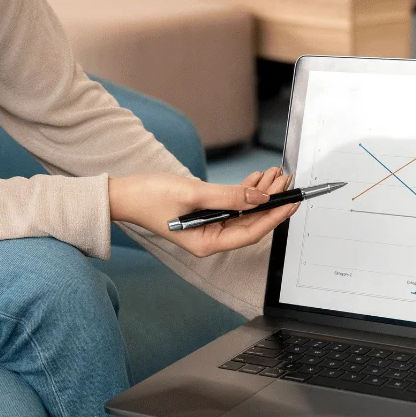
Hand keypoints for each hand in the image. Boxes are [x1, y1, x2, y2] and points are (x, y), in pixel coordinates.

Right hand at [110, 166, 297, 256]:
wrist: (123, 194)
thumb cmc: (150, 197)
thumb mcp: (193, 193)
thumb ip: (228, 196)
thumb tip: (259, 198)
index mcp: (207, 243)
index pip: (251, 232)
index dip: (275, 217)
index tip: (292, 202)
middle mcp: (210, 238)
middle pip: (251, 222)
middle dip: (271, 201)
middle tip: (287, 180)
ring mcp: (208, 227)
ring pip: (244, 212)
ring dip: (260, 193)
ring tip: (275, 174)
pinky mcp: (204, 214)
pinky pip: (232, 205)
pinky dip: (245, 191)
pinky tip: (257, 179)